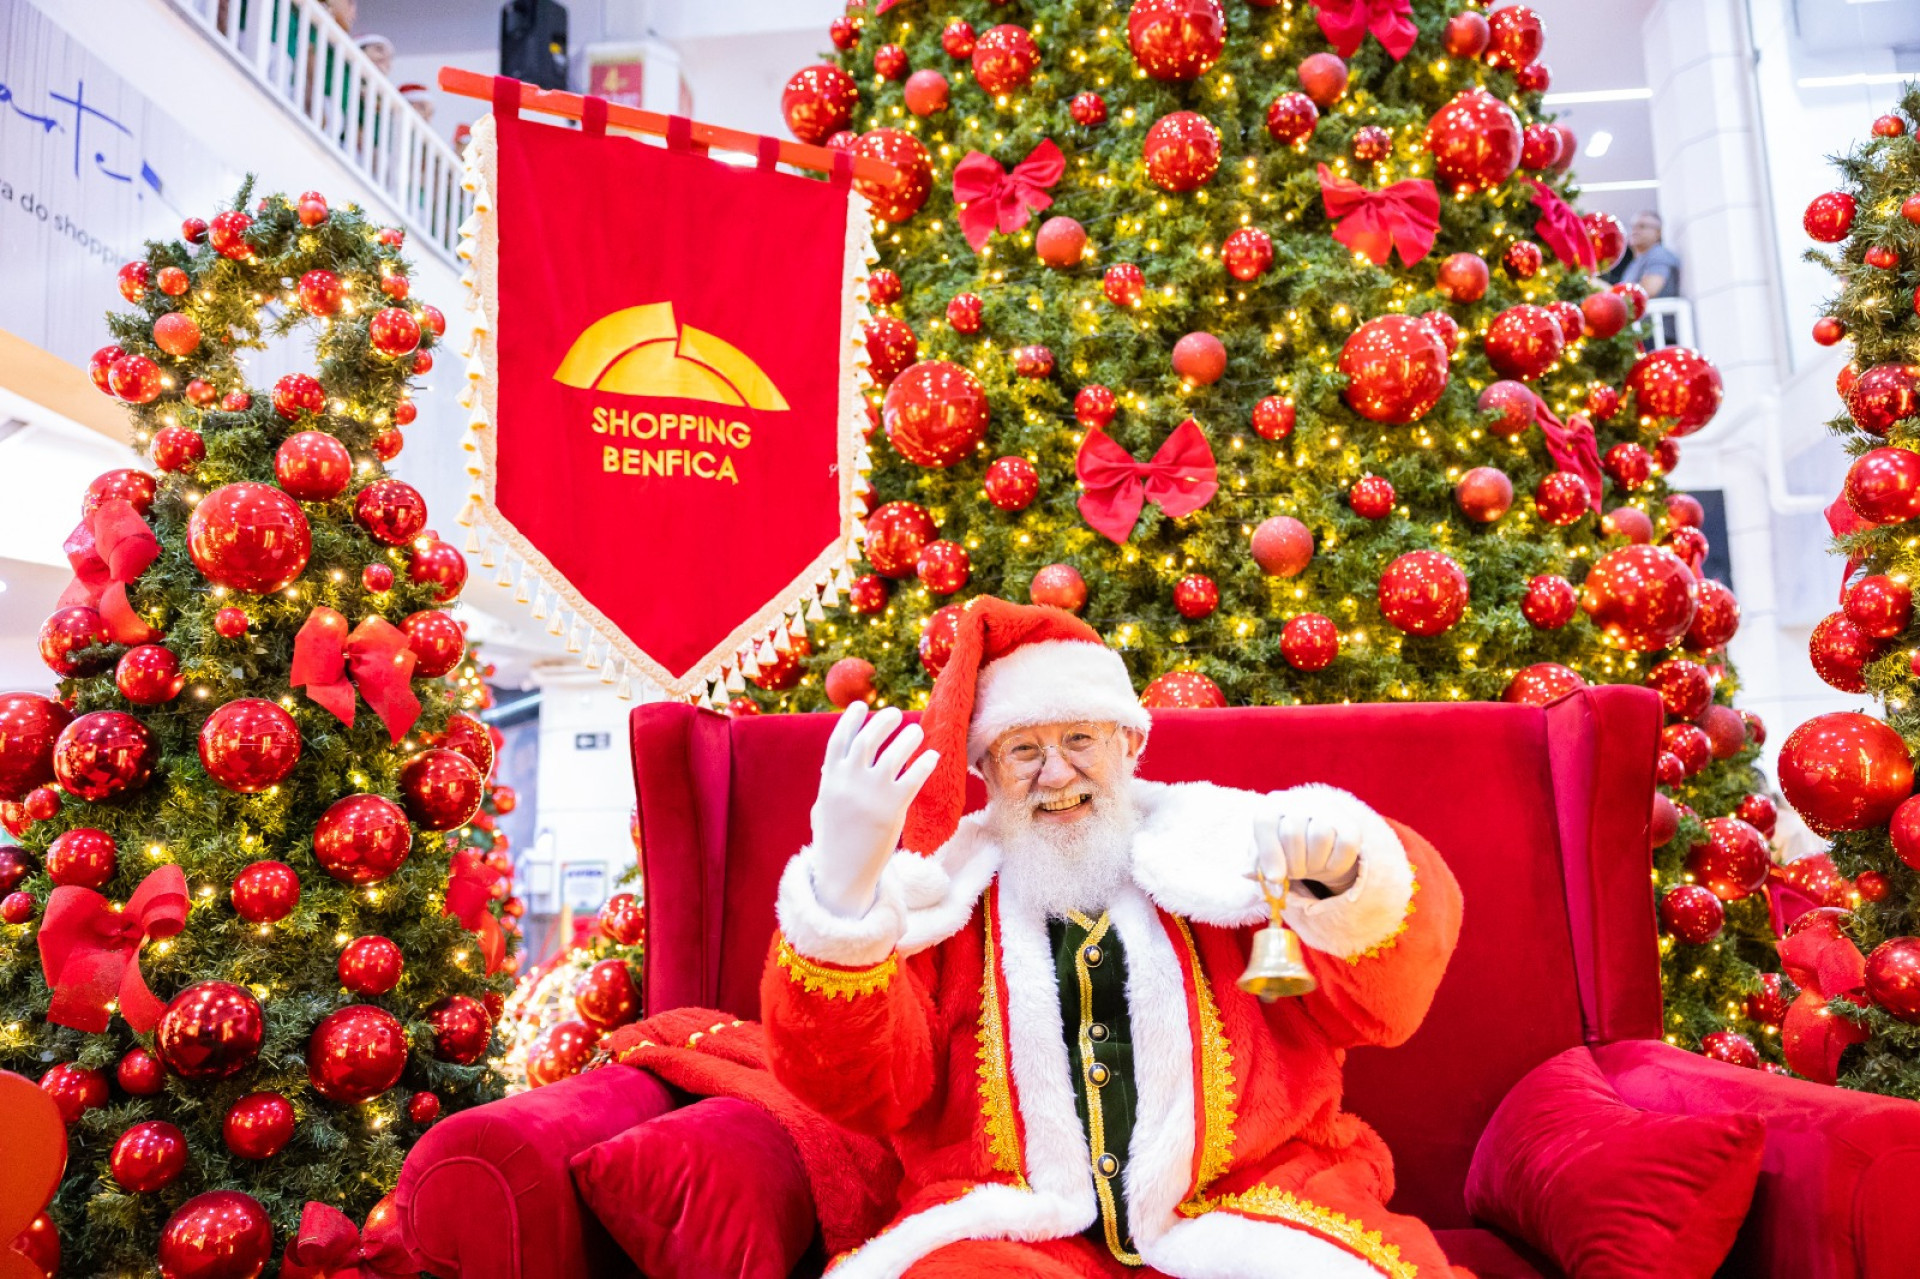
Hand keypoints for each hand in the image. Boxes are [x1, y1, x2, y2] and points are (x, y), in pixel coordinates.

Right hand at [808, 703, 940, 918]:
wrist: (844, 872)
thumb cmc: (833, 841)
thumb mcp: (823, 808)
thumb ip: (829, 784)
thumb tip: (829, 765)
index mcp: (831, 780)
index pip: (840, 740)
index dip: (851, 719)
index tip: (862, 705)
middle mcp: (850, 782)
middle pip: (868, 739)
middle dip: (882, 721)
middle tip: (894, 714)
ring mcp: (872, 794)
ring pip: (894, 754)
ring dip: (907, 738)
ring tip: (916, 731)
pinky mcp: (893, 808)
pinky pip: (913, 778)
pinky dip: (924, 763)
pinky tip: (933, 756)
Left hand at [1254, 811, 1361, 895]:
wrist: (1317, 842)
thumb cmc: (1285, 850)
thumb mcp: (1266, 855)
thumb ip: (1255, 864)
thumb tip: (1248, 873)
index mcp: (1273, 805)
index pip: (1265, 822)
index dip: (1268, 853)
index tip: (1275, 879)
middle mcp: (1300, 801)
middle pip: (1292, 833)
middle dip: (1292, 864)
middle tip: (1295, 873)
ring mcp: (1327, 809)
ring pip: (1320, 836)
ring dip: (1314, 863)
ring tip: (1310, 866)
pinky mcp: (1350, 824)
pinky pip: (1346, 845)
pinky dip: (1336, 863)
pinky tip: (1328, 864)